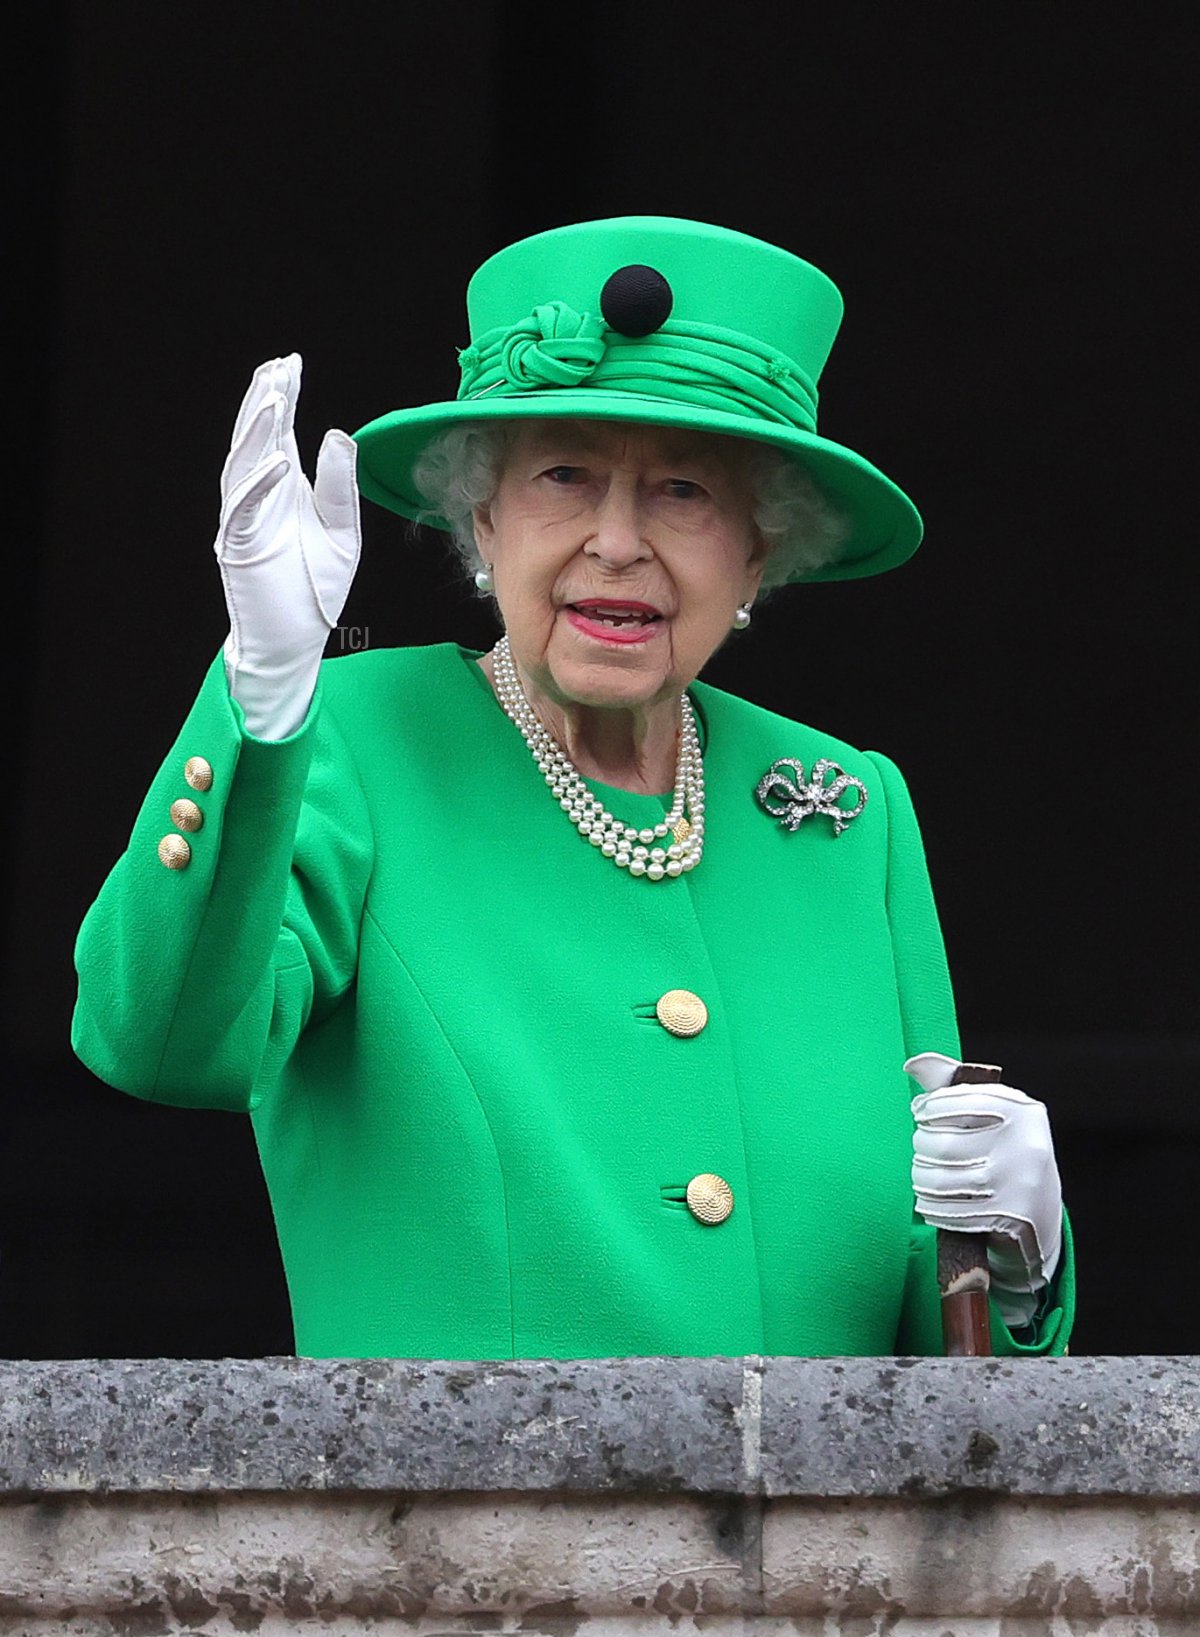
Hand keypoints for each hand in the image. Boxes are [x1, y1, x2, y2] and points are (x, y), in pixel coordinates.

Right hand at [216, 354, 360, 739]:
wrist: (295, 640)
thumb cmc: (315, 588)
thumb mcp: (343, 530)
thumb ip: (339, 485)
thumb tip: (337, 434)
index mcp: (282, 489)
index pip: (278, 433)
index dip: (282, 398)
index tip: (291, 363)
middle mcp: (259, 498)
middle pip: (256, 440)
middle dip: (266, 401)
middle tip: (279, 367)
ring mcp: (245, 521)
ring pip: (244, 465)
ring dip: (257, 431)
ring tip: (274, 397)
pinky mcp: (240, 548)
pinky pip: (246, 510)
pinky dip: (260, 485)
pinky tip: (278, 460)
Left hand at [903, 1052, 1062, 1318]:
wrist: (1042, 1208)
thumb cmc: (1005, 1149)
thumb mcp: (993, 1114)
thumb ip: (952, 1086)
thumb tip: (912, 1064)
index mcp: (1023, 1111)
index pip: (959, 1101)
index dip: (930, 1106)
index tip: (920, 1112)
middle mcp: (1025, 1145)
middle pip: (943, 1145)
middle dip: (922, 1145)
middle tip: (921, 1146)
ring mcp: (1018, 1184)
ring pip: (942, 1181)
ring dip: (921, 1178)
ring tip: (921, 1173)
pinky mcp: (1009, 1217)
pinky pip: (952, 1212)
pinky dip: (931, 1207)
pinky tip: (928, 1202)